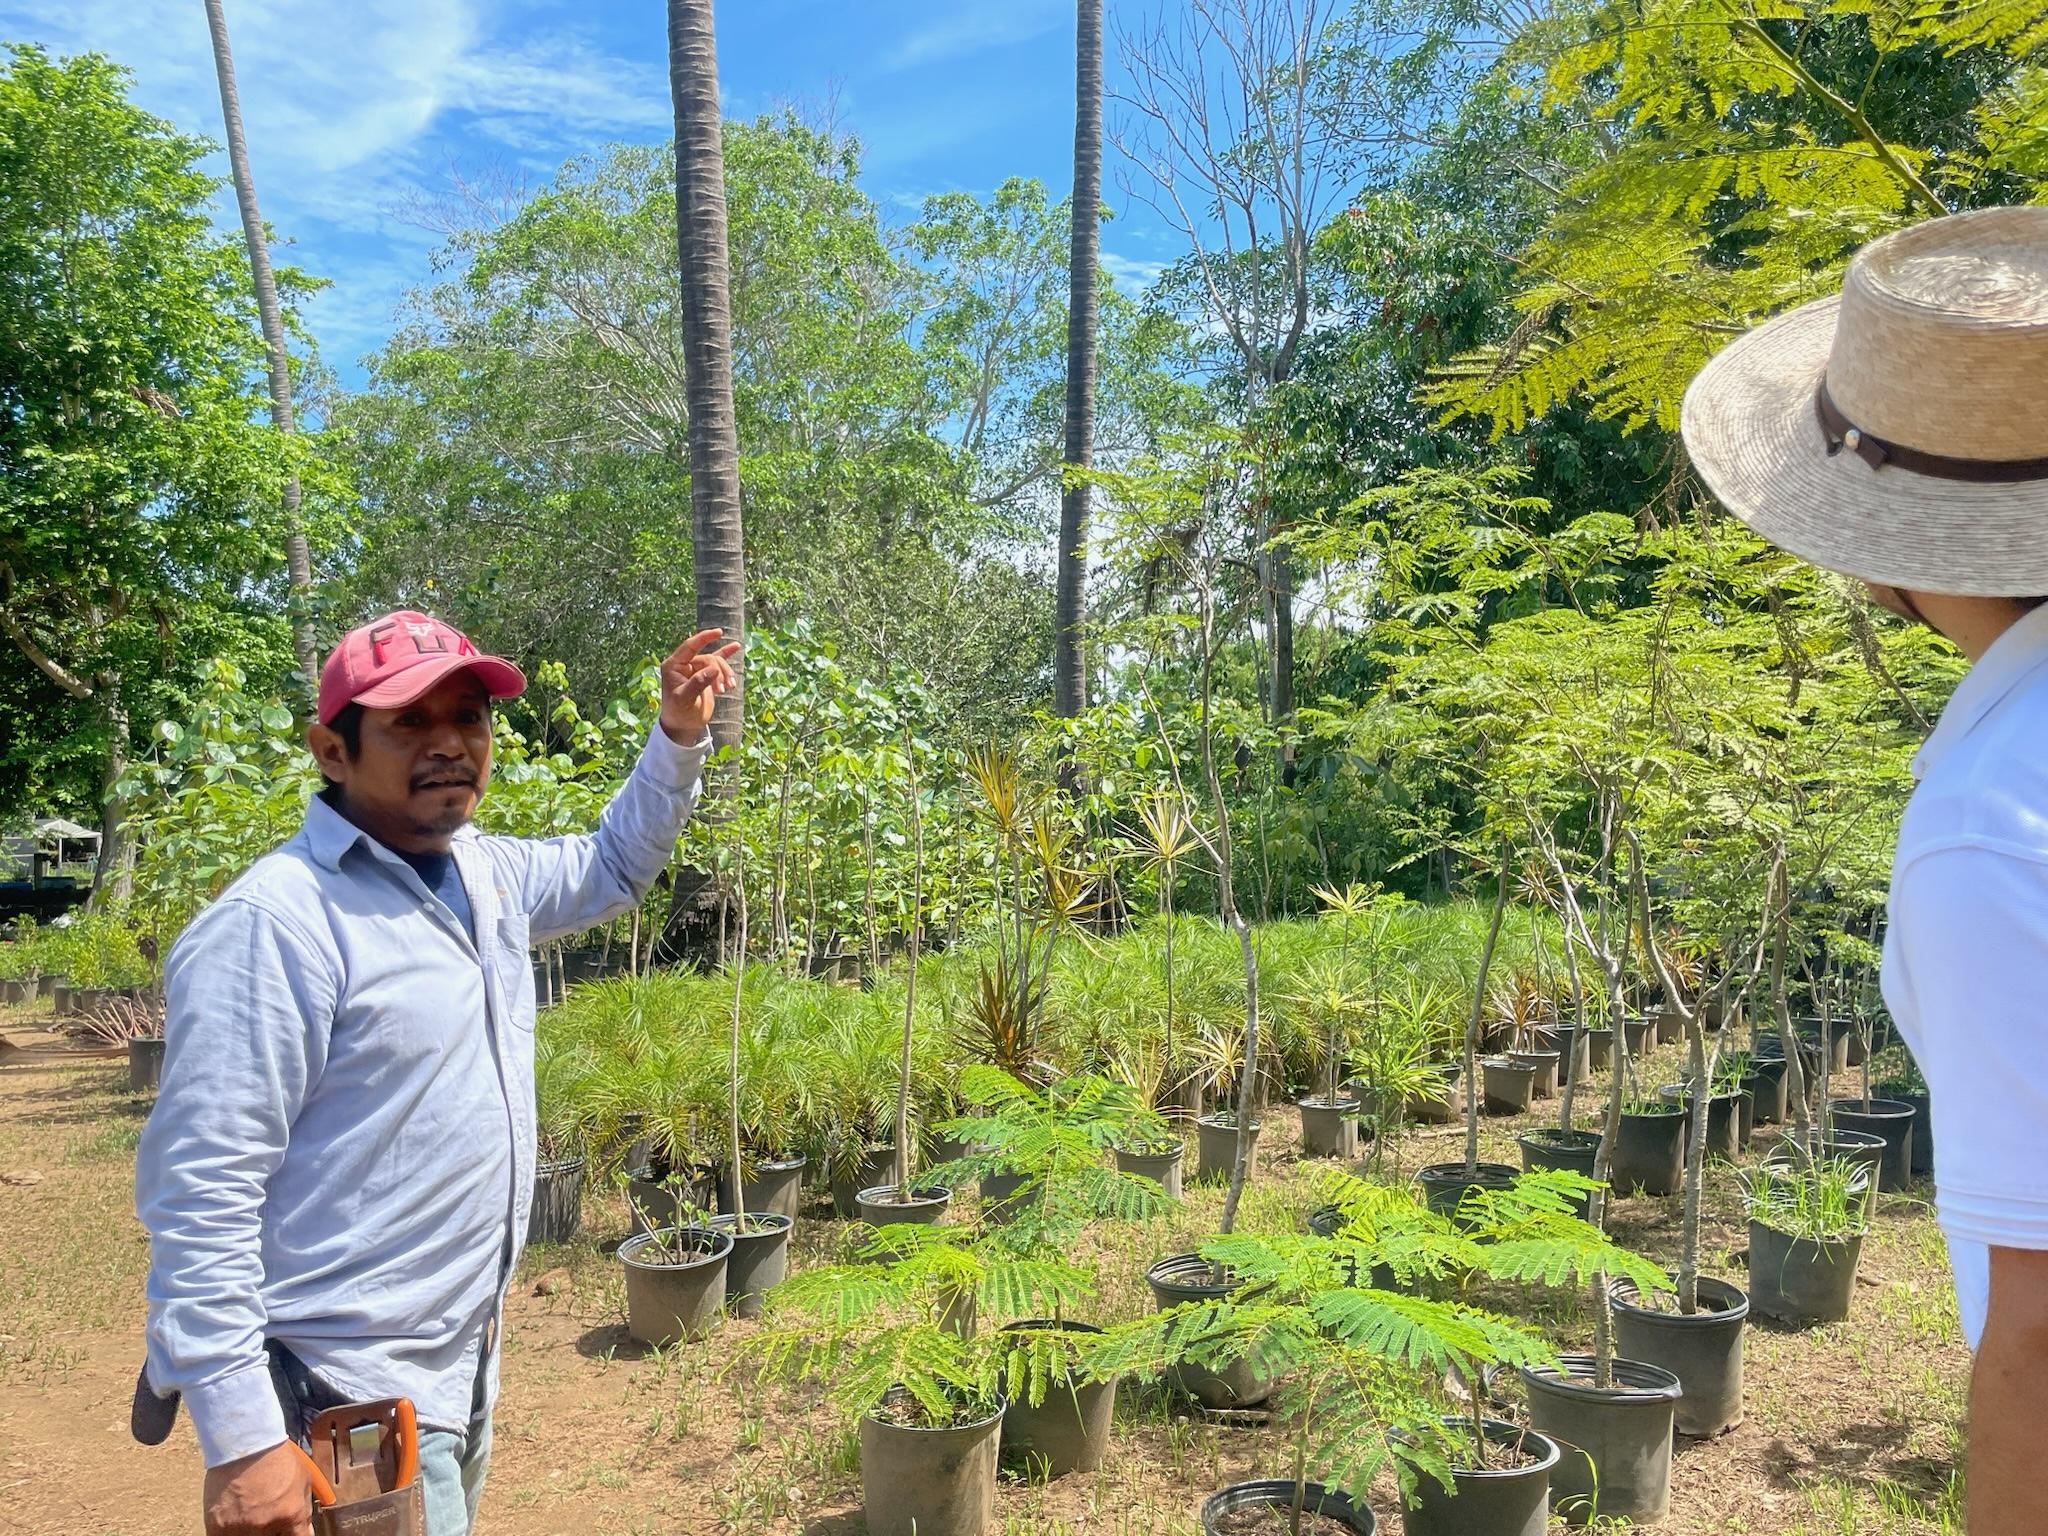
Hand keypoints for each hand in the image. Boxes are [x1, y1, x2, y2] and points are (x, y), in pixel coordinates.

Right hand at [203, 1441, 311, 1535]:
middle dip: (273, 1532)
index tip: (289, 1532)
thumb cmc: (276, 1457)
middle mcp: (266, 1526)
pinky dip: (231, 1532)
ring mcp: (239, 1528)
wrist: (245, 1442)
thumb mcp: (303, 1480)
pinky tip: (235, 1522)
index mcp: (291, 1515)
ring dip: (252, 1532)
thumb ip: (304, 1510)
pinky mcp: (217, 1527)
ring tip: (251, 1514)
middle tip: (268, 1519)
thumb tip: (306, 1533)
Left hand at [658, 629, 741, 743]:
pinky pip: (718, 662)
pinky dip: (727, 656)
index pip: (690, 646)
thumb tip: (714, 669)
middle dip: (719, 671)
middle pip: (708, 658)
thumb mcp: (685, 699)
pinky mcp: (706, 676)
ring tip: (729, 688)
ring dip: (725, 674)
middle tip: (723, 689)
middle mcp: (684, 665)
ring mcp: (696, 670)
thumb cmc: (679, 713)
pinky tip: (736, 646)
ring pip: (716, 663)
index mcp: (674, 666)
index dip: (704, 638)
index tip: (719, 632)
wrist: (684, 726)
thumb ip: (698, 683)